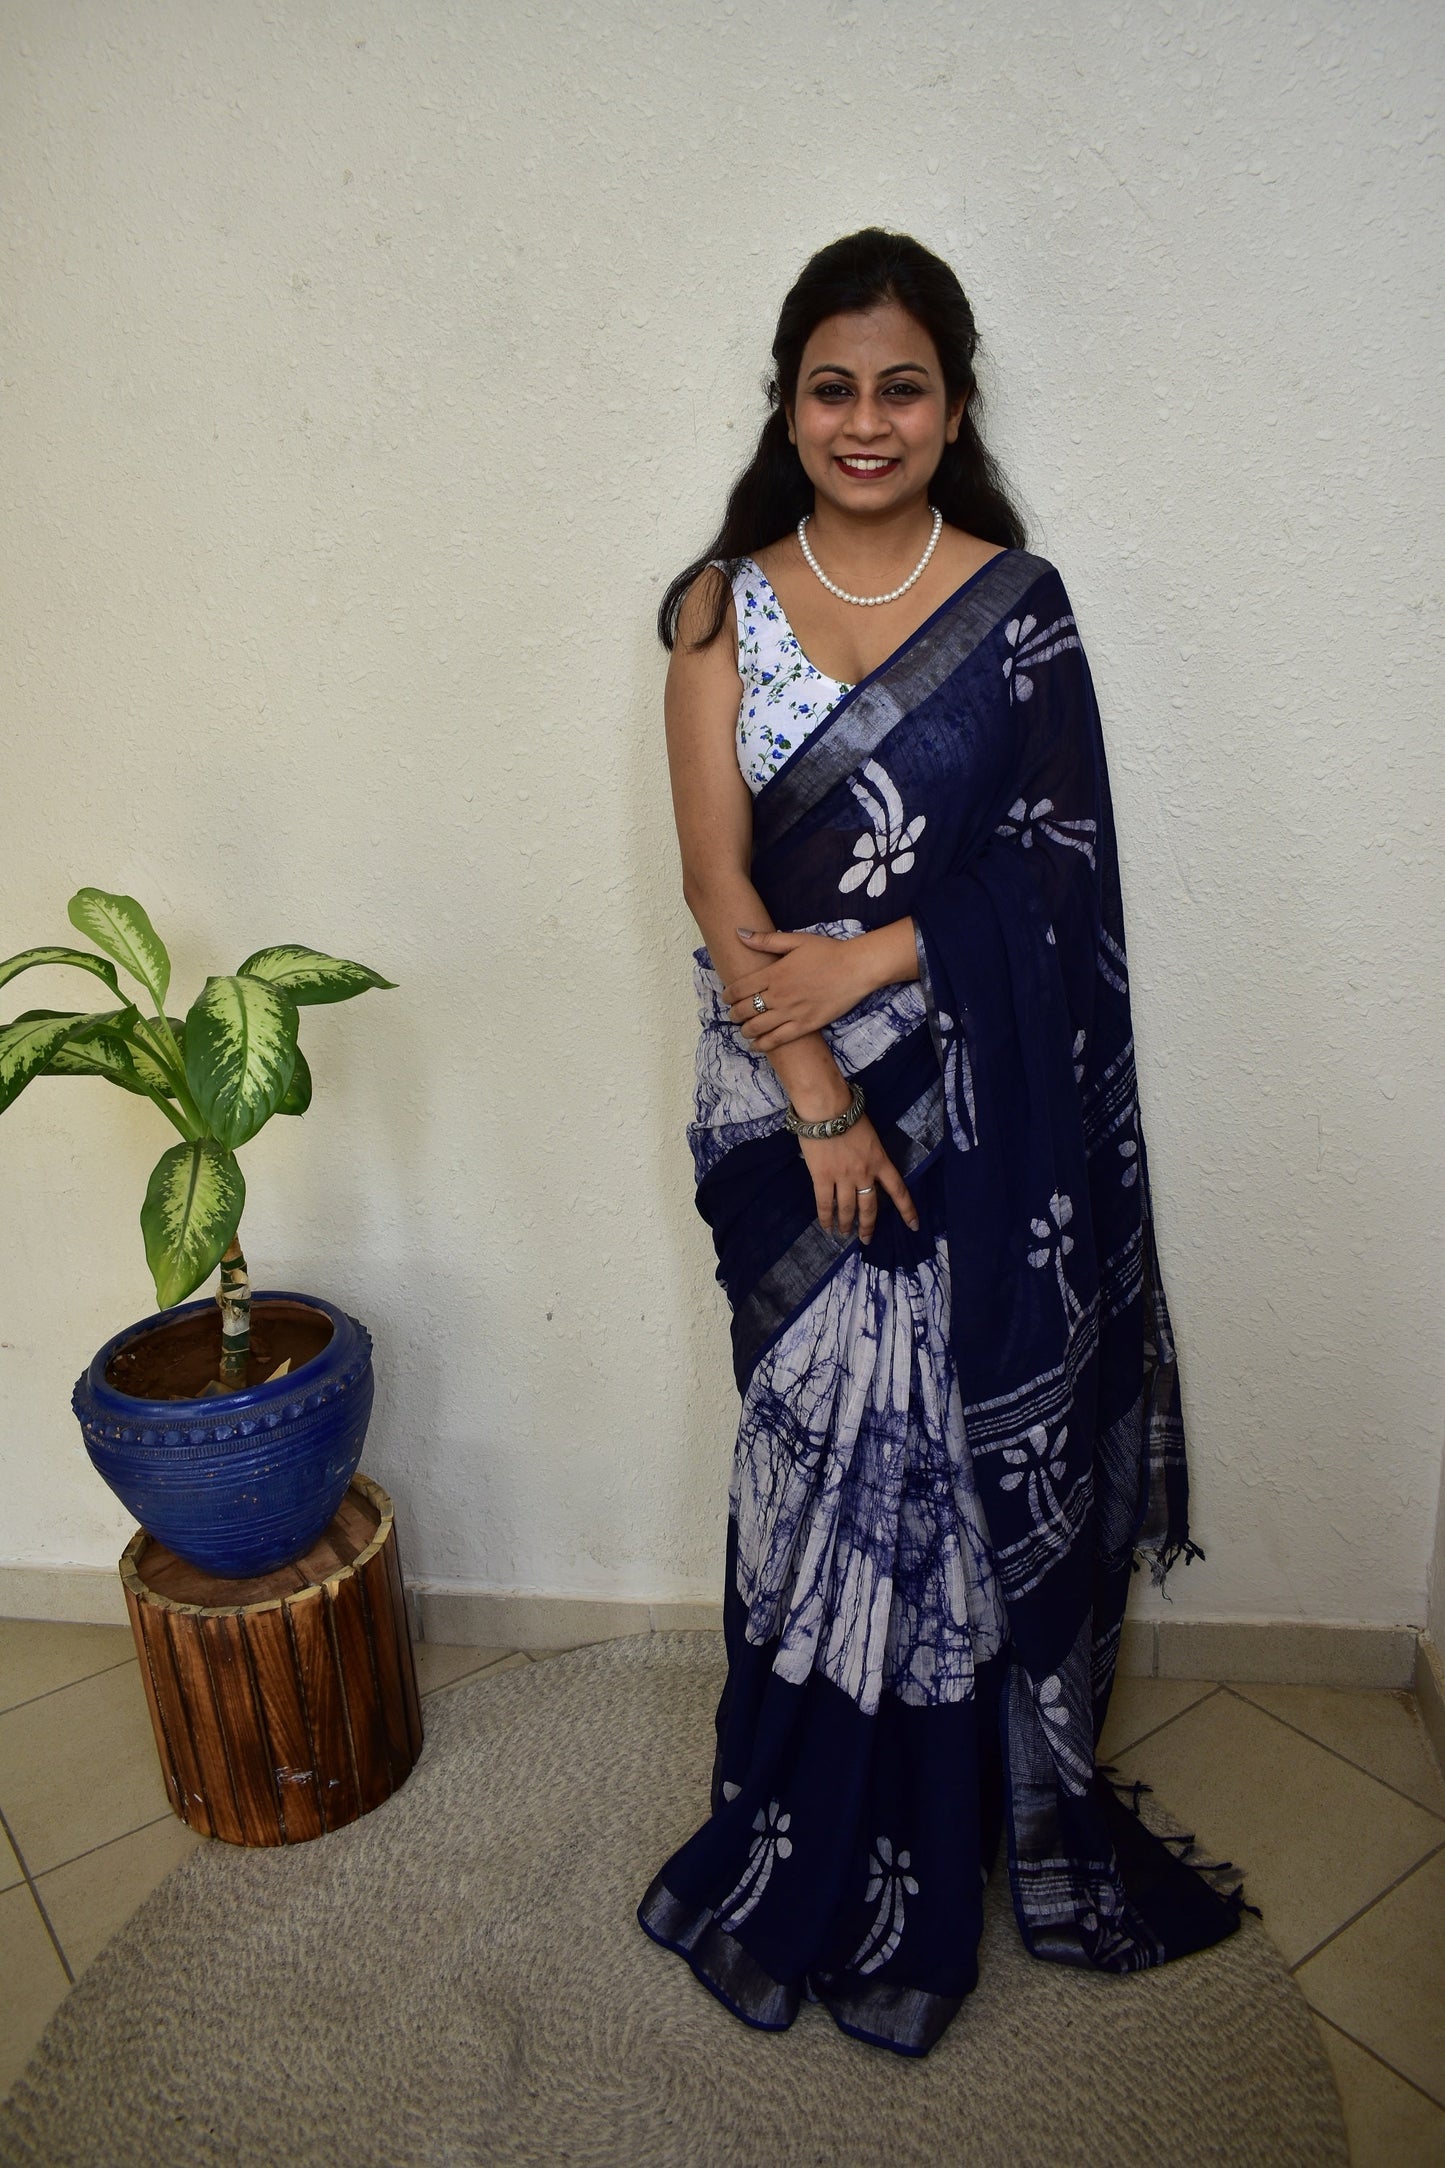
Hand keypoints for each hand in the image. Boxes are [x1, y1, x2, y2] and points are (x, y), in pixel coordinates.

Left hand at [723, 927, 874, 1051]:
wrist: (856, 968)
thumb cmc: (828, 951)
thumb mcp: (796, 940)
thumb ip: (766, 940)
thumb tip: (740, 933)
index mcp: (774, 973)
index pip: (740, 989)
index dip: (728, 995)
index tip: (726, 997)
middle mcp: (779, 995)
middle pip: (745, 1010)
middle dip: (734, 1014)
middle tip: (733, 1015)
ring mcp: (791, 1012)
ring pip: (757, 1027)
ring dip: (745, 1030)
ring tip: (744, 1029)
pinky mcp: (805, 1025)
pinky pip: (777, 1040)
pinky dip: (763, 1044)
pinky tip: (756, 1045)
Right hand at [797, 1116, 919, 1246]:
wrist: (826, 1109)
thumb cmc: (848, 1114)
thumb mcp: (870, 1135)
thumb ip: (870, 1155)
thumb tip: (863, 1168)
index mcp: (880, 1161)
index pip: (898, 1190)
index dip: (907, 1210)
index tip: (913, 1226)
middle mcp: (865, 1173)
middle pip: (870, 1206)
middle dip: (869, 1226)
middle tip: (866, 1239)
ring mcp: (844, 1177)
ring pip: (848, 1209)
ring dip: (847, 1224)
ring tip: (845, 1234)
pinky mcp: (822, 1178)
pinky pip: (825, 1203)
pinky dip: (826, 1218)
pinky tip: (827, 1227)